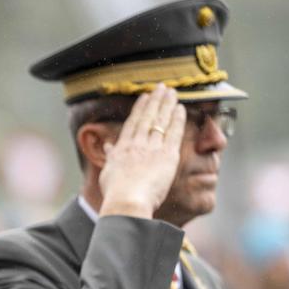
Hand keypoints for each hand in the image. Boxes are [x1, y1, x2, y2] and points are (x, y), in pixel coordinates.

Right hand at [97, 85, 184, 218]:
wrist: (127, 201)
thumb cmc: (116, 193)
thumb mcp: (107, 173)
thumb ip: (110, 157)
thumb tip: (108, 146)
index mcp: (122, 148)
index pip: (132, 123)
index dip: (140, 108)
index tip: (145, 97)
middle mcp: (137, 144)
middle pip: (148, 117)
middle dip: (155, 100)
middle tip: (162, 88)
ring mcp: (152, 148)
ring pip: (161, 121)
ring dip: (167, 104)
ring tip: (172, 92)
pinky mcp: (167, 156)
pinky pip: (173, 133)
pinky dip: (177, 120)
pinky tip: (180, 109)